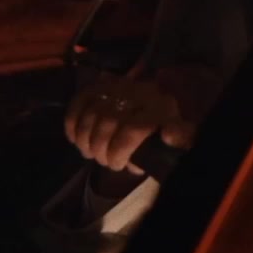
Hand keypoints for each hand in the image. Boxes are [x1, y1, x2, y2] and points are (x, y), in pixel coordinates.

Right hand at [64, 77, 196, 174]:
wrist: (155, 109)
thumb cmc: (165, 130)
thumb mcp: (179, 136)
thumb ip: (180, 137)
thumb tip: (170, 135)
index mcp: (159, 106)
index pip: (131, 129)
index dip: (119, 152)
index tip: (117, 166)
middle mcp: (137, 92)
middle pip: (106, 123)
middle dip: (100, 149)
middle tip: (103, 162)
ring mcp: (116, 87)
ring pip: (90, 114)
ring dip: (85, 140)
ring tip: (91, 153)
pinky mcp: (98, 86)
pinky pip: (78, 102)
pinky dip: (72, 123)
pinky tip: (75, 139)